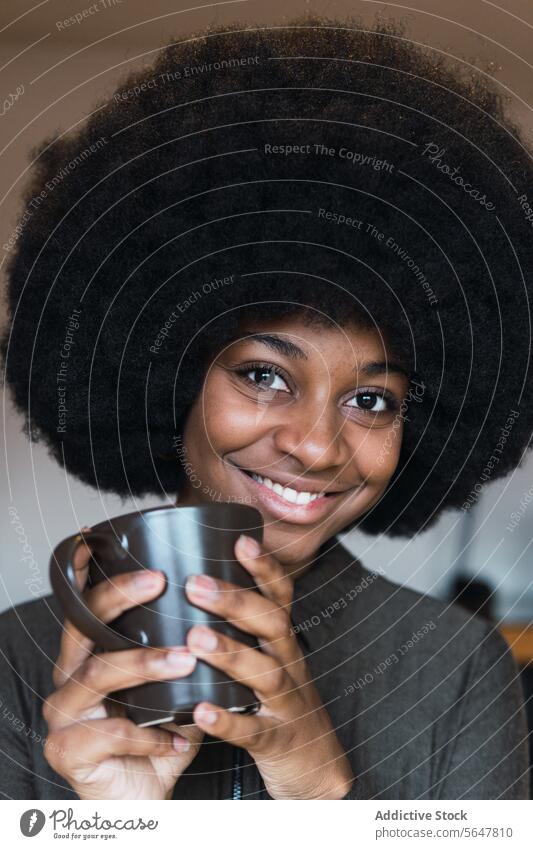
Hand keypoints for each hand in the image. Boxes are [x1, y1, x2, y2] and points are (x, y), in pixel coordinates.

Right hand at [43, 529, 203, 799]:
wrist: (139, 801)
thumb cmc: (157, 735)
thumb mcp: (172, 688)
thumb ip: (183, 649)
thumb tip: (224, 600)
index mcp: (90, 655)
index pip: (86, 604)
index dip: (95, 572)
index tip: (106, 538)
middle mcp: (69, 677)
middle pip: (83, 625)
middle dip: (120, 598)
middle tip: (159, 580)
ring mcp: (63, 715)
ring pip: (97, 676)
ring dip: (144, 663)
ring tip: (186, 659)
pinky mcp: (67, 752)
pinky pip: (110, 734)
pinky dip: (150, 734)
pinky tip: (181, 735)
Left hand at [184, 534, 354, 798]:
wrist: (318, 766)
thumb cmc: (278, 700)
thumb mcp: (268, 657)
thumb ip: (241, 626)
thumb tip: (193, 580)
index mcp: (282, 641)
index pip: (280, 596)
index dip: (265, 568)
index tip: (241, 541)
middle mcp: (289, 664)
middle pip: (272, 625)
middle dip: (236, 601)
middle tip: (195, 583)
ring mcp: (285, 703)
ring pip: (265, 673)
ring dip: (231, 652)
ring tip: (195, 637)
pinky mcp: (275, 741)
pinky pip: (252, 731)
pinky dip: (227, 721)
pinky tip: (199, 709)